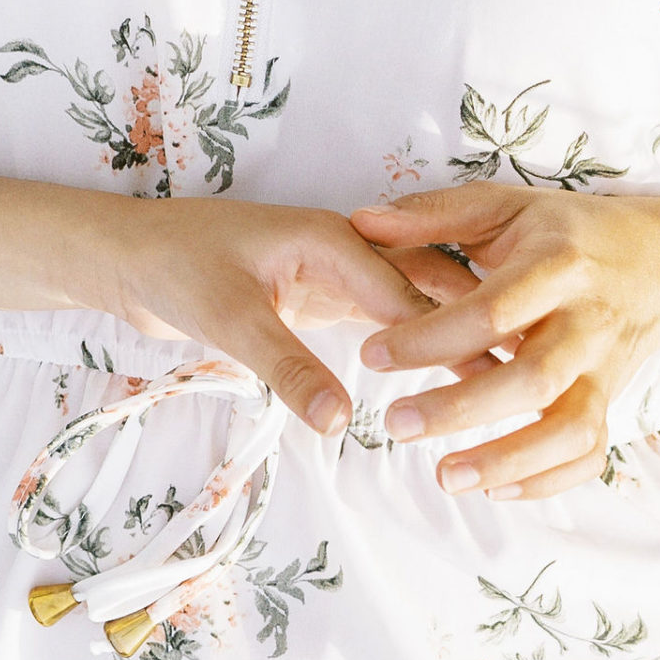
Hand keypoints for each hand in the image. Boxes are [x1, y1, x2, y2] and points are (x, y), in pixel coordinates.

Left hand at [112, 198, 481, 438]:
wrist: (127, 256)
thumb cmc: (171, 268)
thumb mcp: (228, 317)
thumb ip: (285, 364)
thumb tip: (341, 423)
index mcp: (329, 237)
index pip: (407, 291)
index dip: (456, 337)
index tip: (506, 379)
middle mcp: (343, 249)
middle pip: (425, 291)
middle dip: (473, 334)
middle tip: (532, 386)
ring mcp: (336, 273)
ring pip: (413, 306)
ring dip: (452, 342)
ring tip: (508, 391)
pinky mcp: (324, 299)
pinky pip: (385, 321)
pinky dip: (418, 348)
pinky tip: (449, 383)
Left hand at [349, 184, 659, 499]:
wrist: (656, 264)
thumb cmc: (562, 231)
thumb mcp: (503, 206)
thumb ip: (432, 214)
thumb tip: (362, 221)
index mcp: (556, 266)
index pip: (491, 310)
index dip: (429, 336)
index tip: (371, 354)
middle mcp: (586, 323)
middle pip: (532, 378)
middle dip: (461, 408)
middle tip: (395, 424)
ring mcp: (605, 370)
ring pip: (568, 429)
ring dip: (507, 460)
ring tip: (443, 476)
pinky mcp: (612, 403)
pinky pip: (588, 454)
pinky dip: (546, 479)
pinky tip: (493, 489)